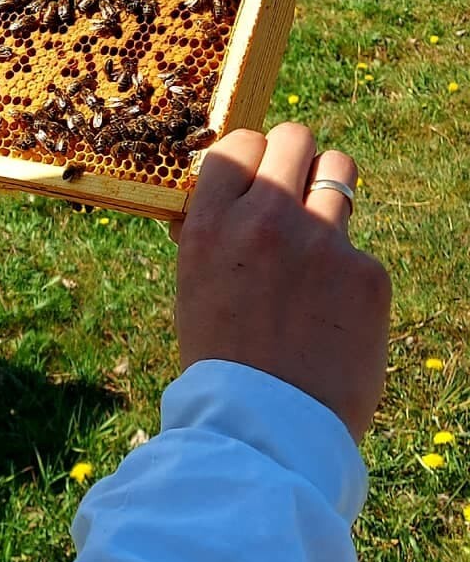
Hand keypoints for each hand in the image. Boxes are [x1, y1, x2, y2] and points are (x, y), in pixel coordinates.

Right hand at [173, 123, 389, 441]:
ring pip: (339, 171)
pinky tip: (331, 308)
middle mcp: (264, 219)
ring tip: (319, 230)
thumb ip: (213, 233)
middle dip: (295, 155)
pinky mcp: (367, 272)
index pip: (238, 143)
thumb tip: (227, 197)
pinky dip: (347, 268)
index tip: (254, 174)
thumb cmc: (221, 357)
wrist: (268, 424)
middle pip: (294, 138)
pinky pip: (359, 245)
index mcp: (209, 223)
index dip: (250, 155)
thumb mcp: (194, 283)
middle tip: (293, 184)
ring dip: (328, 189)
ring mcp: (320, 241)